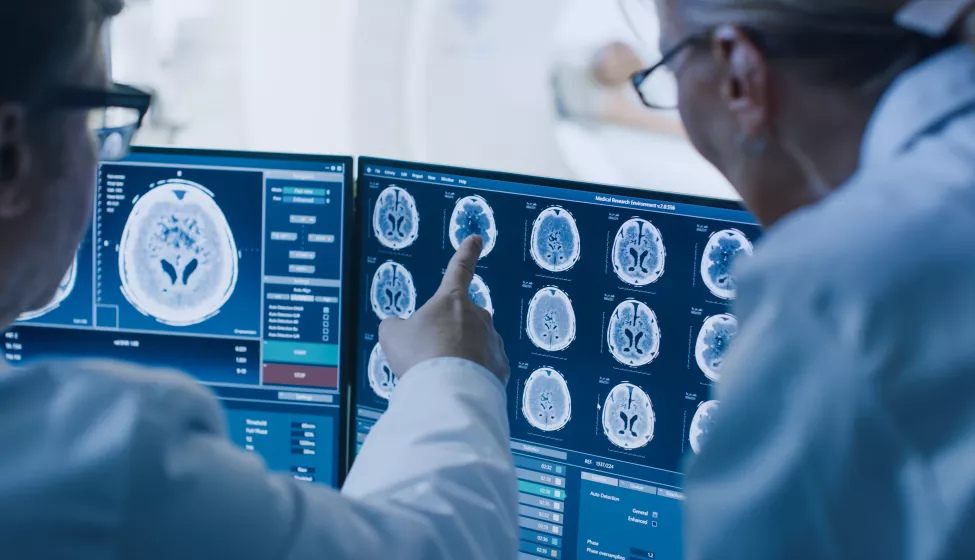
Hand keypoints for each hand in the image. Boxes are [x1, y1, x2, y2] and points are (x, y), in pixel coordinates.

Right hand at [379, 236, 509, 385]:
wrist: (448, 391)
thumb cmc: (419, 356)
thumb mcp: (392, 335)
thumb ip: (396, 326)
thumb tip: (399, 327)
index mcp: (452, 300)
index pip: (460, 269)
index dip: (467, 253)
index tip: (477, 239)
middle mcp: (479, 316)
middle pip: (462, 320)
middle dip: (449, 334)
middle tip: (430, 356)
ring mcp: (493, 341)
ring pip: (475, 345)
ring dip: (461, 356)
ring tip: (441, 376)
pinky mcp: (501, 367)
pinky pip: (485, 368)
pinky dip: (472, 375)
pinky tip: (458, 386)